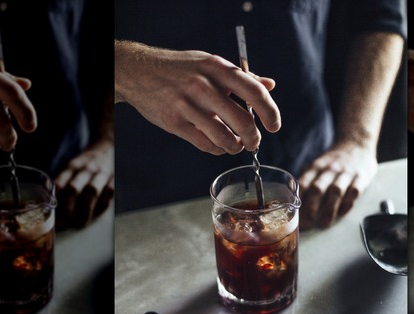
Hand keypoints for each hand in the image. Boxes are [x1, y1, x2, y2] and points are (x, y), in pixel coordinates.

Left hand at [54, 138, 113, 229]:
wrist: (107, 148)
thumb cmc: (85, 164)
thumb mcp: (70, 168)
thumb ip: (62, 183)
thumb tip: (50, 207)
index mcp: (71, 167)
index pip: (59, 185)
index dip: (55, 203)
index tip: (53, 217)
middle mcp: (85, 169)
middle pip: (73, 189)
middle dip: (68, 209)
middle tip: (66, 224)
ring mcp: (100, 173)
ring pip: (91, 192)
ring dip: (85, 211)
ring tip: (80, 223)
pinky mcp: (113, 179)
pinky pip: (108, 193)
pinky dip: (102, 206)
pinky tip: (96, 213)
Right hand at [114, 40, 280, 154]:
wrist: (139, 72)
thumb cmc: (181, 69)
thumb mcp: (210, 64)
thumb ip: (241, 77)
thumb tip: (270, 84)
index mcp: (217, 68)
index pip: (254, 91)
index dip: (270, 111)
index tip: (274, 125)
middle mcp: (204, 86)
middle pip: (243, 122)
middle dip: (254, 138)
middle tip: (254, 142)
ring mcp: (188, 106)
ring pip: (225, 138)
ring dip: (235, 147)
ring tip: (235, 145)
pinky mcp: (175, 123)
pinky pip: (206, 145)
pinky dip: (217, 149)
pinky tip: (218, 145)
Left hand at [298, 144, 377, 229]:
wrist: (356, 143)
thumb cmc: (333, 160)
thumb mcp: (317, 165)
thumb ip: (307, 180)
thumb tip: (293, 201)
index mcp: (315, 167)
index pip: (303, 183)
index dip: (297, 201)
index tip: (293, 216)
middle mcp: (330, 169)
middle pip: (318, 188)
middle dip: (311, 208)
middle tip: (306, 225)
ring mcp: (346, 173)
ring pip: (336, 191)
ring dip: (329, 209)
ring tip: (324, 224)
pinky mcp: (361, 177)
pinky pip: (354, 191)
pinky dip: (348, 203)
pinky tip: (342, 213)